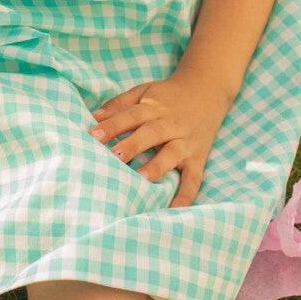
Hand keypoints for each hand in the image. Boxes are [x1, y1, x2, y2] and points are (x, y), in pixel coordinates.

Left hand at [88, 72, 232, 207]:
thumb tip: (93, 117)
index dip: (113, 125)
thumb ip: (119, 104)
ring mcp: (186, 142)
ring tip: (140, 180)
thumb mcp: (144, 92)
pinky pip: (193, 179)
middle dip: (133, 145)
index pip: (131, 115)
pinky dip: (186, 196)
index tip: (93, 135)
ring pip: (172, 154)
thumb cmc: (167, 96)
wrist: (207, 89)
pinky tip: (174, 210)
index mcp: (154, 107)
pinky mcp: (198, 159)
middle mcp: (171, 124)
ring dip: (157, 167)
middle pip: (151, 133)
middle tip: (114, 156)